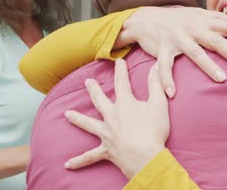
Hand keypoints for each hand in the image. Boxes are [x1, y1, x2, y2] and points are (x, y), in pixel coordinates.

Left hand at [64, 59, 168, 179]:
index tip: (119, 61)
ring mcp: (106, 133)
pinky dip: (79, 161)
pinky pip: (89, 156)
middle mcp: (112, 116)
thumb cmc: (153, 131)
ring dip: (77, 119)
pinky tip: (68, 164)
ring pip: (88, 124)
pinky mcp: (106, 150)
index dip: (121, 71)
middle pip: (100, 100)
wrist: (145, 157)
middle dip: (94, 89)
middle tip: (88, 82)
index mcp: (125, 104)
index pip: (122, 83)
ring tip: (67, 114)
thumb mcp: (159, 104)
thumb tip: (156, 66)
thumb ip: (156, 84)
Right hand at [117, 6, 226, 97]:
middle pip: (216, 41)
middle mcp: (193, 28)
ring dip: (208, 66)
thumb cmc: (179, 19)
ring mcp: (177, 38)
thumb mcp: (199, 15)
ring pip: (195, 53)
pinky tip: (171, 93)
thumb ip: (218, 20)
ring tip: (222, 79)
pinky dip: (166, 79)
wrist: (147, 18)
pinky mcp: (161, 49)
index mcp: (204, 21)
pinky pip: (164, 66)